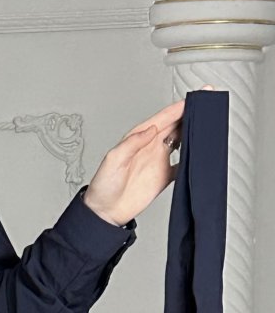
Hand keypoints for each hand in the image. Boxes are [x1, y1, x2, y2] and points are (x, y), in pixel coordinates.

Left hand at [83, 85, 217, 226]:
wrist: (104, 213)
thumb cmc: (103, 186)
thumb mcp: (113, 160)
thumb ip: (132, 143)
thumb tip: (150, 129)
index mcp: (138, 139)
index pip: (162, 119)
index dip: (179, 108)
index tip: (194, 99)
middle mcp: (150, 147)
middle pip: (175, 125)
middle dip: (191, 114)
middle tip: (207, 105)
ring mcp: (158, 161)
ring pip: (182, 141)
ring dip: (194, 132)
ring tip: (209, 123)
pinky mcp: (164, 177)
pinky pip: (183, 164)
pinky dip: (193, 158)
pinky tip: (201, 153)